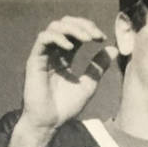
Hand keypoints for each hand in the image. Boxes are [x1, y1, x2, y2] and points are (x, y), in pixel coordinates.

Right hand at [20, 16, 118, 131]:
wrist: (50, 122)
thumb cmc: (66, 107)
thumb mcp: (89, 84)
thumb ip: (99, 66)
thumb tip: (113, 49)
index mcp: (64, 56)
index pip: (75, 32)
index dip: (89, 29)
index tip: (102, 38)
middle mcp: (53, 53)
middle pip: (64, 24)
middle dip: (82, 25)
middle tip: (96, 35)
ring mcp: (43, 55)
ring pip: (54, 27)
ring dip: (73, 28)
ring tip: (87, 39)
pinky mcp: (34, 60)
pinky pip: (43, 39)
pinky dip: (58, 38)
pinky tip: (71, 47)